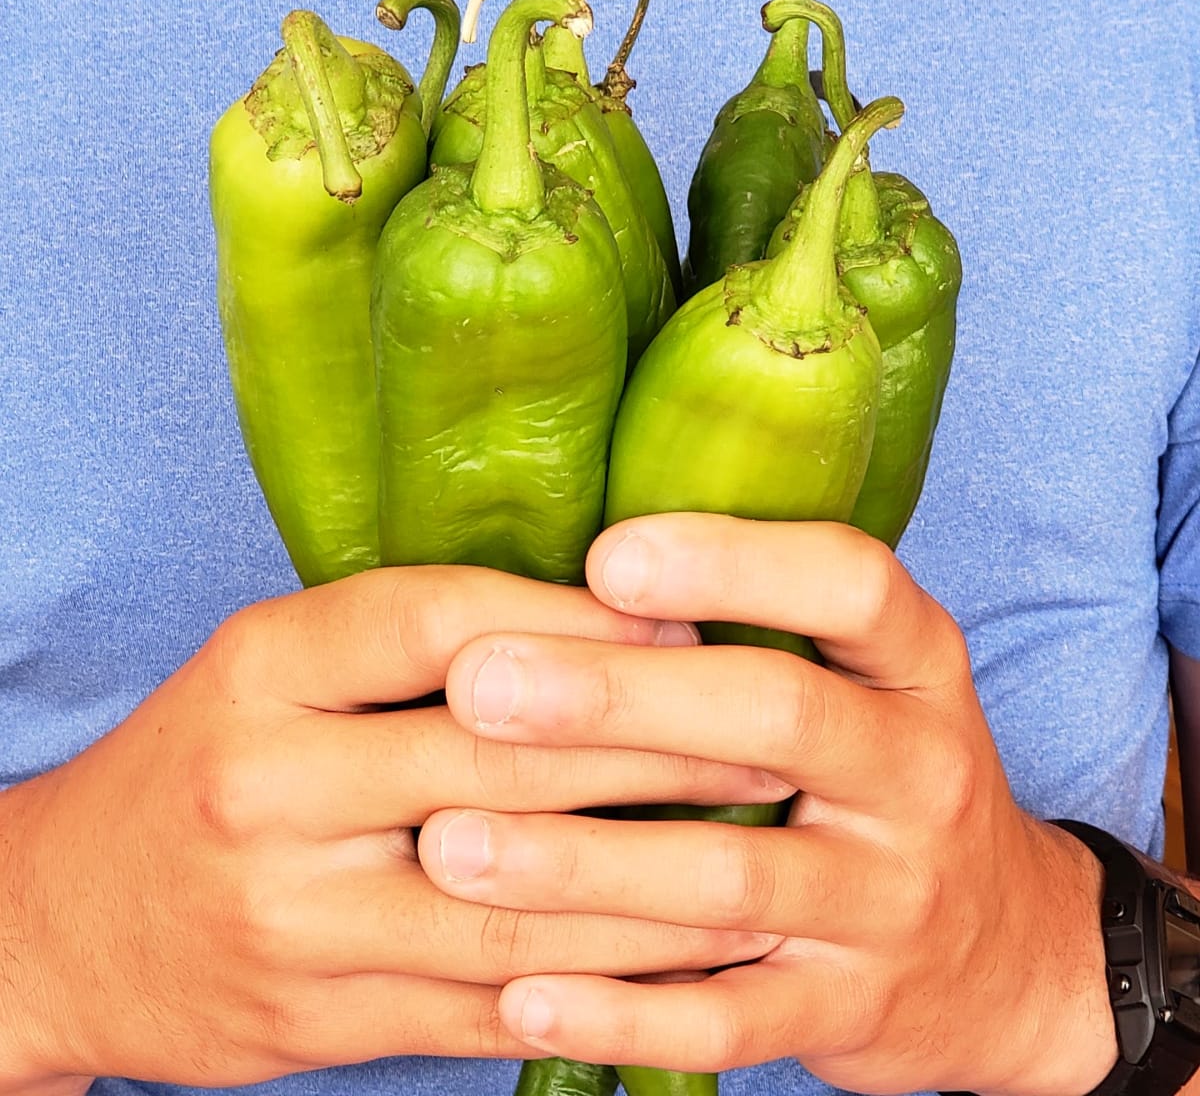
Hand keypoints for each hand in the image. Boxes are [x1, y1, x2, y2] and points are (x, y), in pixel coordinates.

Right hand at [0, 564, 786, 1091]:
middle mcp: (270, 785)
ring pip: (516, 900)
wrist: (63, 923)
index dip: (576, 621)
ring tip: (761, 853)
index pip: (438, 621)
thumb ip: (402, 646)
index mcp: (262, 669)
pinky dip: (603, 985)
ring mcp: (295, 917)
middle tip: (769, 736)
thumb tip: (592, 625)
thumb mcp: (272, 670)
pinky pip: (491, 1004)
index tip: (684, 624)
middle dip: (654, 746)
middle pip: (498, 756)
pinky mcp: (322, 1021)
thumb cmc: (203, 767)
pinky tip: (689, 965)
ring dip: (659, 882)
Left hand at [418, 514, 1118, 1095]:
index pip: (850, 584)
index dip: (731, 563)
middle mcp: (918, 774)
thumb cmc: (888, 780)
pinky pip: (732, 1021)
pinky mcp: (851, 1010)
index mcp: (918, 668)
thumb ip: (765, 625)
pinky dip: (621, 1014)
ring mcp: (890, 902)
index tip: (605, 559)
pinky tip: (519, 998)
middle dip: (619, 699)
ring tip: (452, 845)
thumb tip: (584, 570)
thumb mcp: (871, 683)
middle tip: (480, 686)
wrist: (1011, 954)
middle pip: (775, 717)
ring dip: (584, 864)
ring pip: (731, 881)